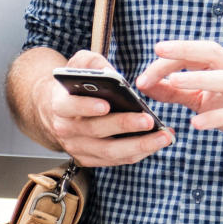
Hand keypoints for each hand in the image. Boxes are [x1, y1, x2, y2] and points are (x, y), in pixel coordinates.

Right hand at [40, 49, 173, 166]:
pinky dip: (138, 153)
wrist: (58, 112)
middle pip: (95, 130)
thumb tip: (110, 72)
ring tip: (164, 136)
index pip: (69, 107)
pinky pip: (116, 160)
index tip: (106, 105)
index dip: (86, 106)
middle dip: (124, 125)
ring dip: (139, 145)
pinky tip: (156, 143)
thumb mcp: (77, 67)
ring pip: (109, 151)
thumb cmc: (75, 87)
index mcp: (59, 104)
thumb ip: (90, 62)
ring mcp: (76, 147)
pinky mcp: (88, 159)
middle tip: (148, 120)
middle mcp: (65, 129)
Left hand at [135, 40, 222, 163]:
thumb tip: (146, 84)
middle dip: (185, 50)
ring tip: (174, 83)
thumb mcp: (203, 99)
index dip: (168, 61)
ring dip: (200, 79)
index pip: (194, 53)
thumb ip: (176, 91)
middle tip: (159, 51)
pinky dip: (216, 117)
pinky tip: (196, 123)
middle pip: (213, 53)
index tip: (143, 76)